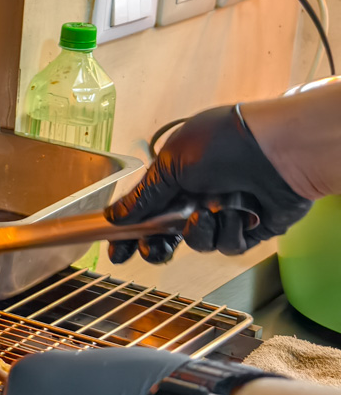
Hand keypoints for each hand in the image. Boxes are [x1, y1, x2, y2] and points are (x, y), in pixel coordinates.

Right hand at [106, 104, 310, 263]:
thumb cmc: (226, 143)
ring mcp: (224, 215)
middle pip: (168, 236)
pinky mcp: (250, 229)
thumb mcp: (171, 163)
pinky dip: (231, 232)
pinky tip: (240, 212)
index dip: (128, 233)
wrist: (279, 150)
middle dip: (158, 246)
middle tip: (154, 248)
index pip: (145, 211)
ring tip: (212, 210)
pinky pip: (228, 246)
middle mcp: (199, 197)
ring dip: (201, 230)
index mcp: (177, 179)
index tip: (116, 251)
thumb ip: (143, 196)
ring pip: (198, 243)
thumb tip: (116, 215)